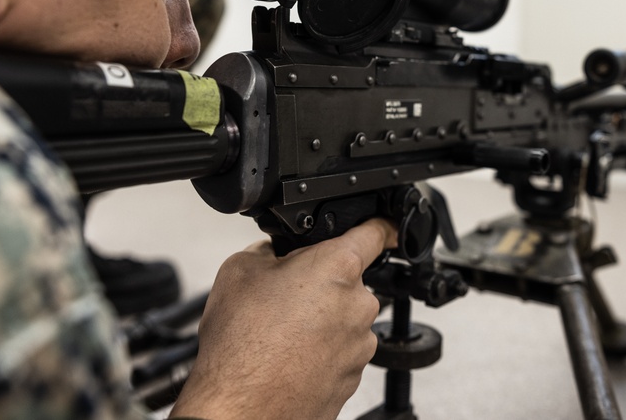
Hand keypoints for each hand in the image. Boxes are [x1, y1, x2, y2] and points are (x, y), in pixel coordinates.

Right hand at [170, 218, 397, 419]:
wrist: (240, 407)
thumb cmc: (241, 344)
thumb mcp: (240, 270)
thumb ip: (268, 251)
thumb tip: (275, 253)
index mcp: (338, 267)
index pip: (375, 233)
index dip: (379, 225)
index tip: (385, 226)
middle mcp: (359, 305)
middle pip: (349, 282)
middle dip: (322, 286)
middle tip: (285, 300)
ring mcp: (359, 346)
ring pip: (344, 320)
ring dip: (320, 323)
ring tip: (279, 335)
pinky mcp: (352, 378)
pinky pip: (340, 354)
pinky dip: (319, 354)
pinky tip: (287, 358)